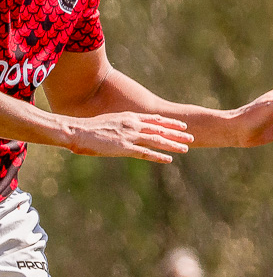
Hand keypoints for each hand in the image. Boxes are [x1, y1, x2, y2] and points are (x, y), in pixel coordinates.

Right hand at [62, 111, 193, 161]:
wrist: (76, 130)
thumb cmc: (88, 127)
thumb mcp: (109, 121)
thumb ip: (121, 124)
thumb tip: (127, 129)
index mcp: (128, 117)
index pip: (155, 119)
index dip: (170, 123)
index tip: (182, 125)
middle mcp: (132, 125)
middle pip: (160, 129)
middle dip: (177, 133)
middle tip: (191, 136)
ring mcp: (129, 136)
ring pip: (156, 140)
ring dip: (172, 144)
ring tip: (186, 148)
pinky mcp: (123, 148)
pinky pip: (145, 153)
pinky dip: (158, 156)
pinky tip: (168, 159)